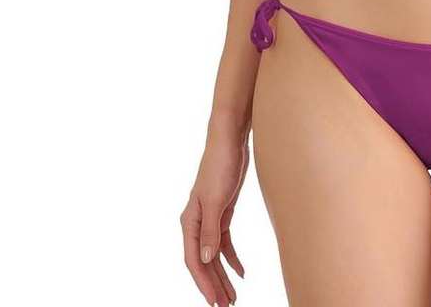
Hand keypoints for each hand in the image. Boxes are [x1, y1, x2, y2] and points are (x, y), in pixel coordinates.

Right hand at [180, 123, 249, 305]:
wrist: (229, 141)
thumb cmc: (220, 165)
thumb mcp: (217, 199)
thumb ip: (211, 230)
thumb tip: (206, 260)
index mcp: (190, 221)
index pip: (194, 260)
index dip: (203, 282)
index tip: (213, 301)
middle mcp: (197, 223)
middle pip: (204, 262)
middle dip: (213, 284)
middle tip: (225, 306)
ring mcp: (210, 218)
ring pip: (214, 255)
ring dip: (222, 275)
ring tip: (232, 297)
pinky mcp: (223, 212)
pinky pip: (224, 243)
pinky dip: (231, 258)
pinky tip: (241, 272)